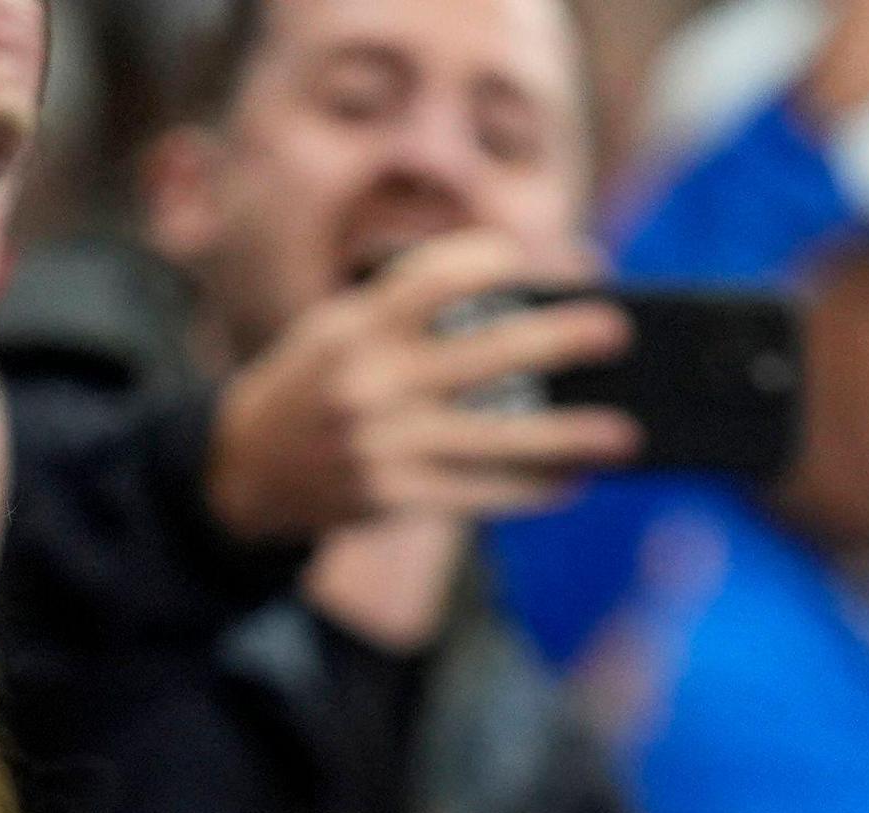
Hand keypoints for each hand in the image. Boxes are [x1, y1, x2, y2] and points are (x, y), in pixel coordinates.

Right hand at [206, 229, 638, 542]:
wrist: (244, 473)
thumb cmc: (318, 386)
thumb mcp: (343, 331)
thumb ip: (415, 313)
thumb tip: (530, 306)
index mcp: (357, 326)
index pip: (434, 277)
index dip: (487, 260)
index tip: (528, 258)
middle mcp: (371, 382)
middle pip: (487, 354)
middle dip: (560, 340)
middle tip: (617, 330)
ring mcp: (384, 446)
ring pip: (499, 439)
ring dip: (570, 437)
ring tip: (624, 434)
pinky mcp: (394, 499)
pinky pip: (482, 493)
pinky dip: (534, 488)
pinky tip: (573, 480)